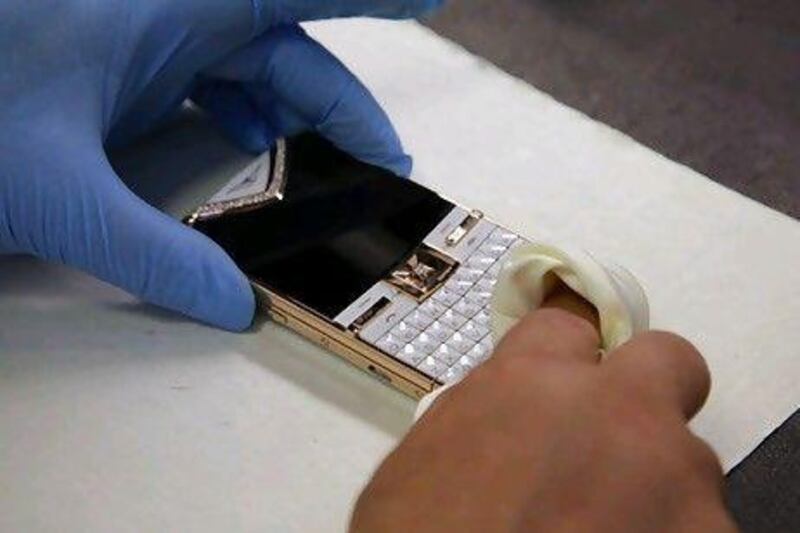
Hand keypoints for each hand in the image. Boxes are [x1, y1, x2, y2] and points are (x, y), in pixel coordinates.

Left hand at [0, 1, 440, 329]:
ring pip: (254, 63)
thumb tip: (228, 305)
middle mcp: (168, 10)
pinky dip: (242, 111)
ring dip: (294, 115)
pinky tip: (246, 144)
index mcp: (166, 8)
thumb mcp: (56, 192)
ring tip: (327, 172)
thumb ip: (151, 255)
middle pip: (286, 50)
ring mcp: (149, 30)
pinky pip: (214, 73)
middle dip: (342, 108)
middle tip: (384, 165)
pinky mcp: (130, 53)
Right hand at [351, 310, 736, 531]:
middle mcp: (613, 414)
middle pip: (667, 361)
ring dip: (654, 487)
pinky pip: (699, 526)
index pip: (569, 328)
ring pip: (687, 460)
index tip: (569, 377)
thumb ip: (478, 415)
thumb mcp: (419, 464)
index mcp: (530, 385)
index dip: (567, 356)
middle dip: (646, 390)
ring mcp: (672, 478)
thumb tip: (504, 412)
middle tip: (619, 435)